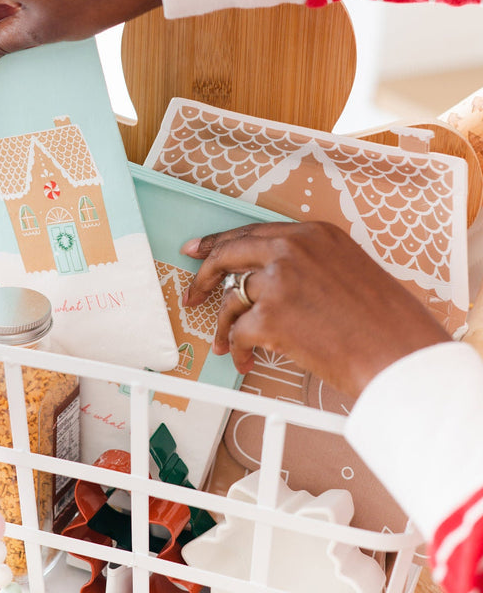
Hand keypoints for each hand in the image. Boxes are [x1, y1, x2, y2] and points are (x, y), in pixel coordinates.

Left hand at [181, 221, 449, 398]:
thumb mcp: (349, 270)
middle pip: (230, 253)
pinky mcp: (271, 315)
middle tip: (194, 292)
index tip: (202, 249)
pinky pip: (238, 331)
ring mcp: (279, 279)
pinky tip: (246, 360)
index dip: (222, 242)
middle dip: (205, 274)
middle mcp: (294, 249)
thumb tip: (270, 278)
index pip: (254, 232)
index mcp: (314, 234)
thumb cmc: (383, 322)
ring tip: (227, 343)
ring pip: (231, 297)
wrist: (398, 354)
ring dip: (225, 325)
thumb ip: (309, 264)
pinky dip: (238, 349)